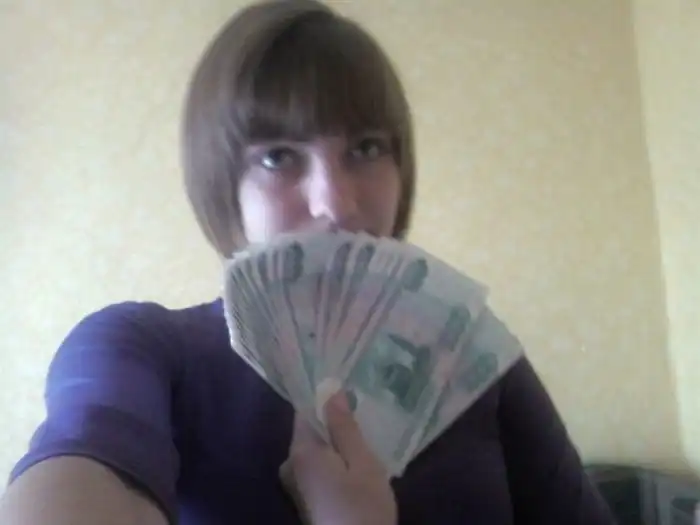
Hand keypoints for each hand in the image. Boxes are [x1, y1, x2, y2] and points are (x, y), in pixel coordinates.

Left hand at [279, 392, 396, 524]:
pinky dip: (334, 460)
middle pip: (310, 430)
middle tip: (363, 414)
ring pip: (316, 449)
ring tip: (364, 437)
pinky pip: (317, 465)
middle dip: (334, 421)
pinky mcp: (306, 498)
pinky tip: (355, 464)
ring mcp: (296, 483)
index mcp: (301, 451)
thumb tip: (330, 391)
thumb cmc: (363, 509)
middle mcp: (290, 464)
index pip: (305, 410)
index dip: (325, 397)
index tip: (348, 388)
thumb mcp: (362, 463)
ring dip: (337, 442)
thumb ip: (344, 427)